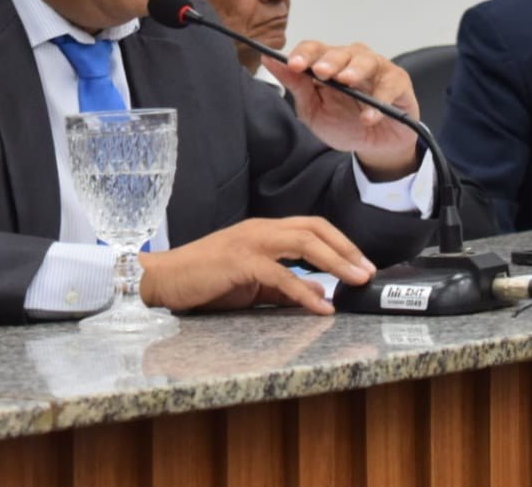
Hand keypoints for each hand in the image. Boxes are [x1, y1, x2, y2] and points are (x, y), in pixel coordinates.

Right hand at [138, 217, 376, 314]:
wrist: (163, 280)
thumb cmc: (204, 280)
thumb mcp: (250, 282)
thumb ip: (281, 286)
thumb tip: (317, 294)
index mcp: (264, 231)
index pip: (312, 227)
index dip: (341, 242)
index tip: (362, 263)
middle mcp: (260, 230)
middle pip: (314, 229)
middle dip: (346, 249)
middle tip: (368, 271)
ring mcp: (250, 243)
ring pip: (303, 243)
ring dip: (335, 262)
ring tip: (356, 281)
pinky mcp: (240, 262)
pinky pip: (280, 274)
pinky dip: (305, 290)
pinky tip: (320, 306)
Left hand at [265, 41, 420, 179]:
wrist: (374, 145)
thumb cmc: (344, 123)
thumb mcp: (314, 110)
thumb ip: (296, 86)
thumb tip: (269, 61)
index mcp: (328, 63)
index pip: (314, 49)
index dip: (303, 54)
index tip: (293, 65)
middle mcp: (352, 60)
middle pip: (340, 52)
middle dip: (329, 61)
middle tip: (321, 72)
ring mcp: (377, 69)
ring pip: (366, 60)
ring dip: (355, 70)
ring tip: (347, 81)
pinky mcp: (398, 82)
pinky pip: (390, 85)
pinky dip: (380, 100)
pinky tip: (369, 116)